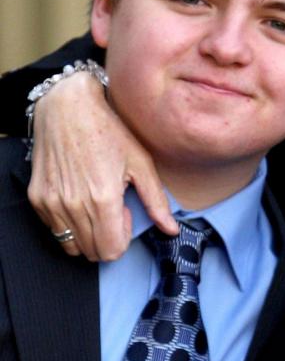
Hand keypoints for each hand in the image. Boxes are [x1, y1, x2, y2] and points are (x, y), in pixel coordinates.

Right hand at [27, 71, 177, 260]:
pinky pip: (55, 230)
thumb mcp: (142, 164)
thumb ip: (156, 203)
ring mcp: (51, 203)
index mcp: (103, 199)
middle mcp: (73, 205)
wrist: (67, 108)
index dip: (124, 238)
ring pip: (72, 245)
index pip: (112, 251)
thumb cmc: (108, 132)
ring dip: (88, 232)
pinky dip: (70, 223)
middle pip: (93, 252)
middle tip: (113, 208)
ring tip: (96, 203)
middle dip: (108, 237)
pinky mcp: (37, 198)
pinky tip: (80, 197)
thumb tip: (171, 230)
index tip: (126, 215)